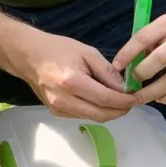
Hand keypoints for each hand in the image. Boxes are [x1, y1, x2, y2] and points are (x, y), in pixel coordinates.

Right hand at [14, 30, 135, 121]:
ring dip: (109, 112)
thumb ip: (107, 71)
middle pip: (101, 115)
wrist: (28, 56)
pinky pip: (82, 116)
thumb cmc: (57, 49)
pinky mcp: (56, 113)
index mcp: (72, 82)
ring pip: (93, 118)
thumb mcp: (87, 52)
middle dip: (120, 110)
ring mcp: (58, 109)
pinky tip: (99, 100)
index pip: (106, 99)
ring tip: (118, 100)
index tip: (138, 97)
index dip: (125, 101)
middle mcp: (64, 100)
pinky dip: (95, 110)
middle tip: (131, 101)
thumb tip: (125, 88)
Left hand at [112, 13, 165, 105]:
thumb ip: (144, 45)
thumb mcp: (160, 30)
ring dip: (154, 92)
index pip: (143, 38)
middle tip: (131, 85)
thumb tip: (123, 68)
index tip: (116, 67)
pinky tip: (160, 98)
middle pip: (160, 59)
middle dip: (142, 73)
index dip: (127, 54)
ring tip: (140, 97)